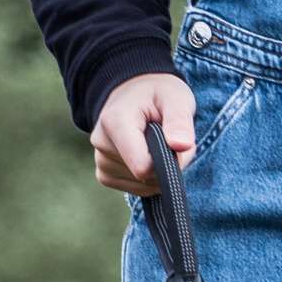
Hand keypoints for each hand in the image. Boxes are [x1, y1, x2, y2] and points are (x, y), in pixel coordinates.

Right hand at [91, 72, 196, 193]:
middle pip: (145, 177)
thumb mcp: (176, 98)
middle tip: (168, 138)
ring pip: (142, 185)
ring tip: (156, 143)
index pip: (143, 167)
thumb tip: (181, 146)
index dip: (168, 163)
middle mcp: (101, 143)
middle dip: (166, 164)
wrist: (137, 92)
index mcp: (115, 122)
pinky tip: (147, 156)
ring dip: (158, 172)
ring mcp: (100, 160)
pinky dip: (148, 180)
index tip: (175, 144)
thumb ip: (180, 121)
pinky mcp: (104, 172)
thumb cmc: (159, 94)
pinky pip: (133, 189)